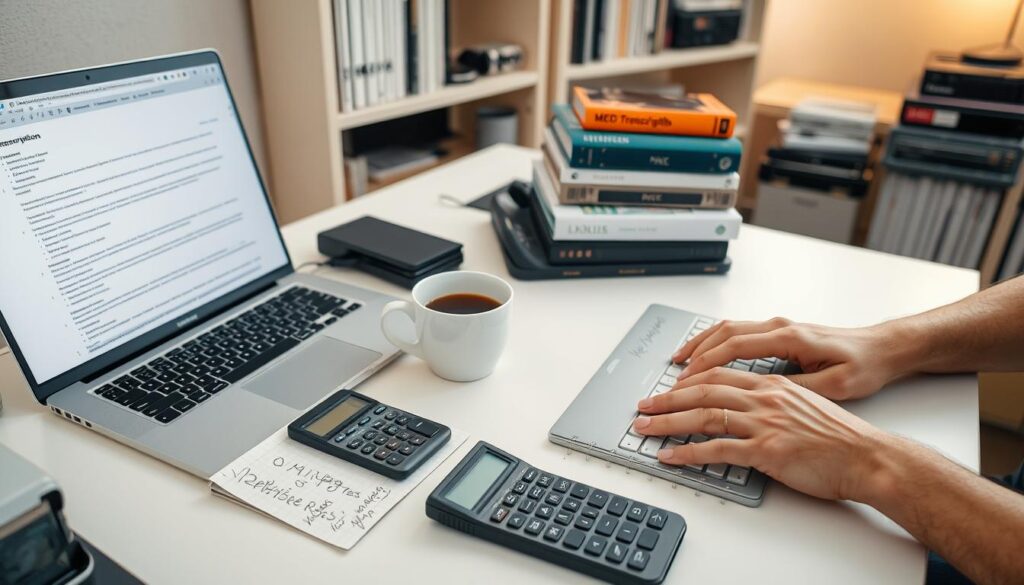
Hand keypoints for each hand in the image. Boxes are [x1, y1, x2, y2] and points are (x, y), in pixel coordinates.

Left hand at [632, 367, 889, 501]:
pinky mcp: (767, 450)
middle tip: (643, 406)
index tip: (668, 388)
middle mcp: (764, 398)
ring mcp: (764, 423)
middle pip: (702, 390)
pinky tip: (670, 456)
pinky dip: (687, 453)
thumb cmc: (840, 437)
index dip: (687, 380)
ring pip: (703, 416)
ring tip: (645, 429)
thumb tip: (744, 409)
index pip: (718, 374)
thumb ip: (772, 402)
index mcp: (772, 384)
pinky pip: (717, 450)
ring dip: (667, 423)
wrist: (868, 457)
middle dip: (667, 398)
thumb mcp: (803, 405)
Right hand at [673, 318, 908, 400]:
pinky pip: (736, 333)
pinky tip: (704, 357)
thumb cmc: (864, 366)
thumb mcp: (835, 385)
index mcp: (790, 337)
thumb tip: (763, 395)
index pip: (734, 346)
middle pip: (722, 334)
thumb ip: (797, 387)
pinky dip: (714, 343)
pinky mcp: (778, 334)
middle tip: (672, 378)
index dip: (705, 364)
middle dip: (692, 356)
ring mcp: (777, 327)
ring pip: (726, 329)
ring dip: (699, 346)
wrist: (883, 349)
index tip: (685, 381)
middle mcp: (779, 327)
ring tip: (677, 364)